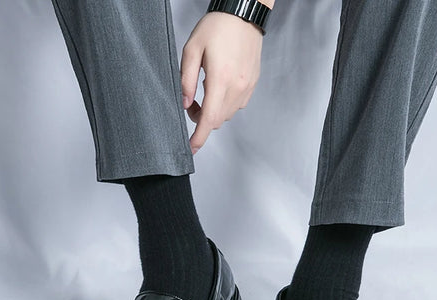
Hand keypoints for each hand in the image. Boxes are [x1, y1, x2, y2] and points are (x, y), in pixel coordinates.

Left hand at [180, 12, 263, 153]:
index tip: (191, 148)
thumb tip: (185, 104)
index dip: (199, 137)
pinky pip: (236, 105)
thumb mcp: (192, 50)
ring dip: (213, 111)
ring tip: (206, 89)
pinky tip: (219, 86)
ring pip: (227, 114)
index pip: (209, 119)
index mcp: (220, 79)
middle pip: (217, 120)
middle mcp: (237, 88)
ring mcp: (246, 88)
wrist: (244, 15)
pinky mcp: (252, 86)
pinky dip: (224, 104)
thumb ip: (186, 80)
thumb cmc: (218, 27)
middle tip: (192, 102)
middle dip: (202, 119)